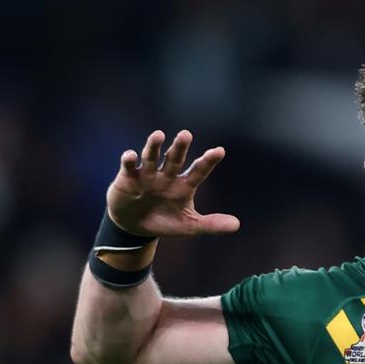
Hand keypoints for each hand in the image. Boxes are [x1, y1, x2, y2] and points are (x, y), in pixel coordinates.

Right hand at [106, 129, 239, 237]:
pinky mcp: (128, 178)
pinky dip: (129, 160)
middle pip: (175, 159)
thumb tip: (237, 225)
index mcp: (184, 185)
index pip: (199, 171)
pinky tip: (131, 155)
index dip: (209, 161)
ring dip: (154, 146)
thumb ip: (211, 224)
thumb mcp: (189, 226)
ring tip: (158, 135)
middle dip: (180, 147)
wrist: (135, 228)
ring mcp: (147, 174)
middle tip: (186, 135)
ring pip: (152, 157)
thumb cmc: (164, 222)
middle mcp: (167, 176)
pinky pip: (128, 167)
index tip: (220, 151)